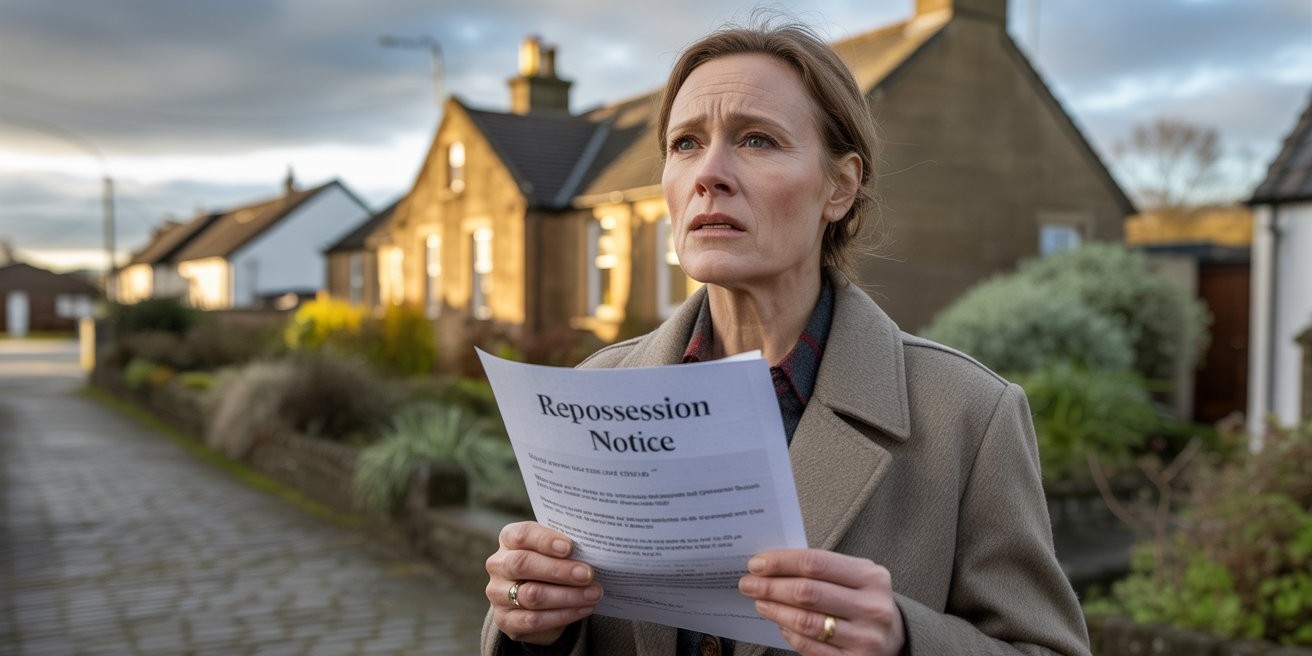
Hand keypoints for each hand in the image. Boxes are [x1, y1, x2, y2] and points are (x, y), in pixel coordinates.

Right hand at [485, 521, 603, 644]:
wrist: (537, 600)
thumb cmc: (551, 564)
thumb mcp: (555, 551)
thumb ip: (566, 548)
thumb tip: (592, 552)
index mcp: (509, 539)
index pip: (522, 535)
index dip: (545, 540)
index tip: (569, 547)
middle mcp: (498, 565)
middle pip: (523, 564)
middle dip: (559, 570)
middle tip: (587, 574)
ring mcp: (497, 594)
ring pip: (531, 595)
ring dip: (567, 596)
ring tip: (593, 594)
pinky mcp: (504, 620)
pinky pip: (533, 620)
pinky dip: (562, 615)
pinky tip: (583, 609)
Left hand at [739, 549, 904, 654]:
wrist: (895, 637)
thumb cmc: (865, 600)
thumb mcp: (855, 576)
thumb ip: (822, 569)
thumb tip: (772, 564)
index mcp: (871, 577)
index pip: (815, 563)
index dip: (780, 562)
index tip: (757, 563)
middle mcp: (871, 607)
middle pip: (807, 592)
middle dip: (771, 586)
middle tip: (749, 584)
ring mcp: (865, 637)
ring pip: (806, 622)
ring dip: (775, 610)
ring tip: (760, 602)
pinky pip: (811, 647)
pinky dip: (790, 634)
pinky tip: (781, 624)